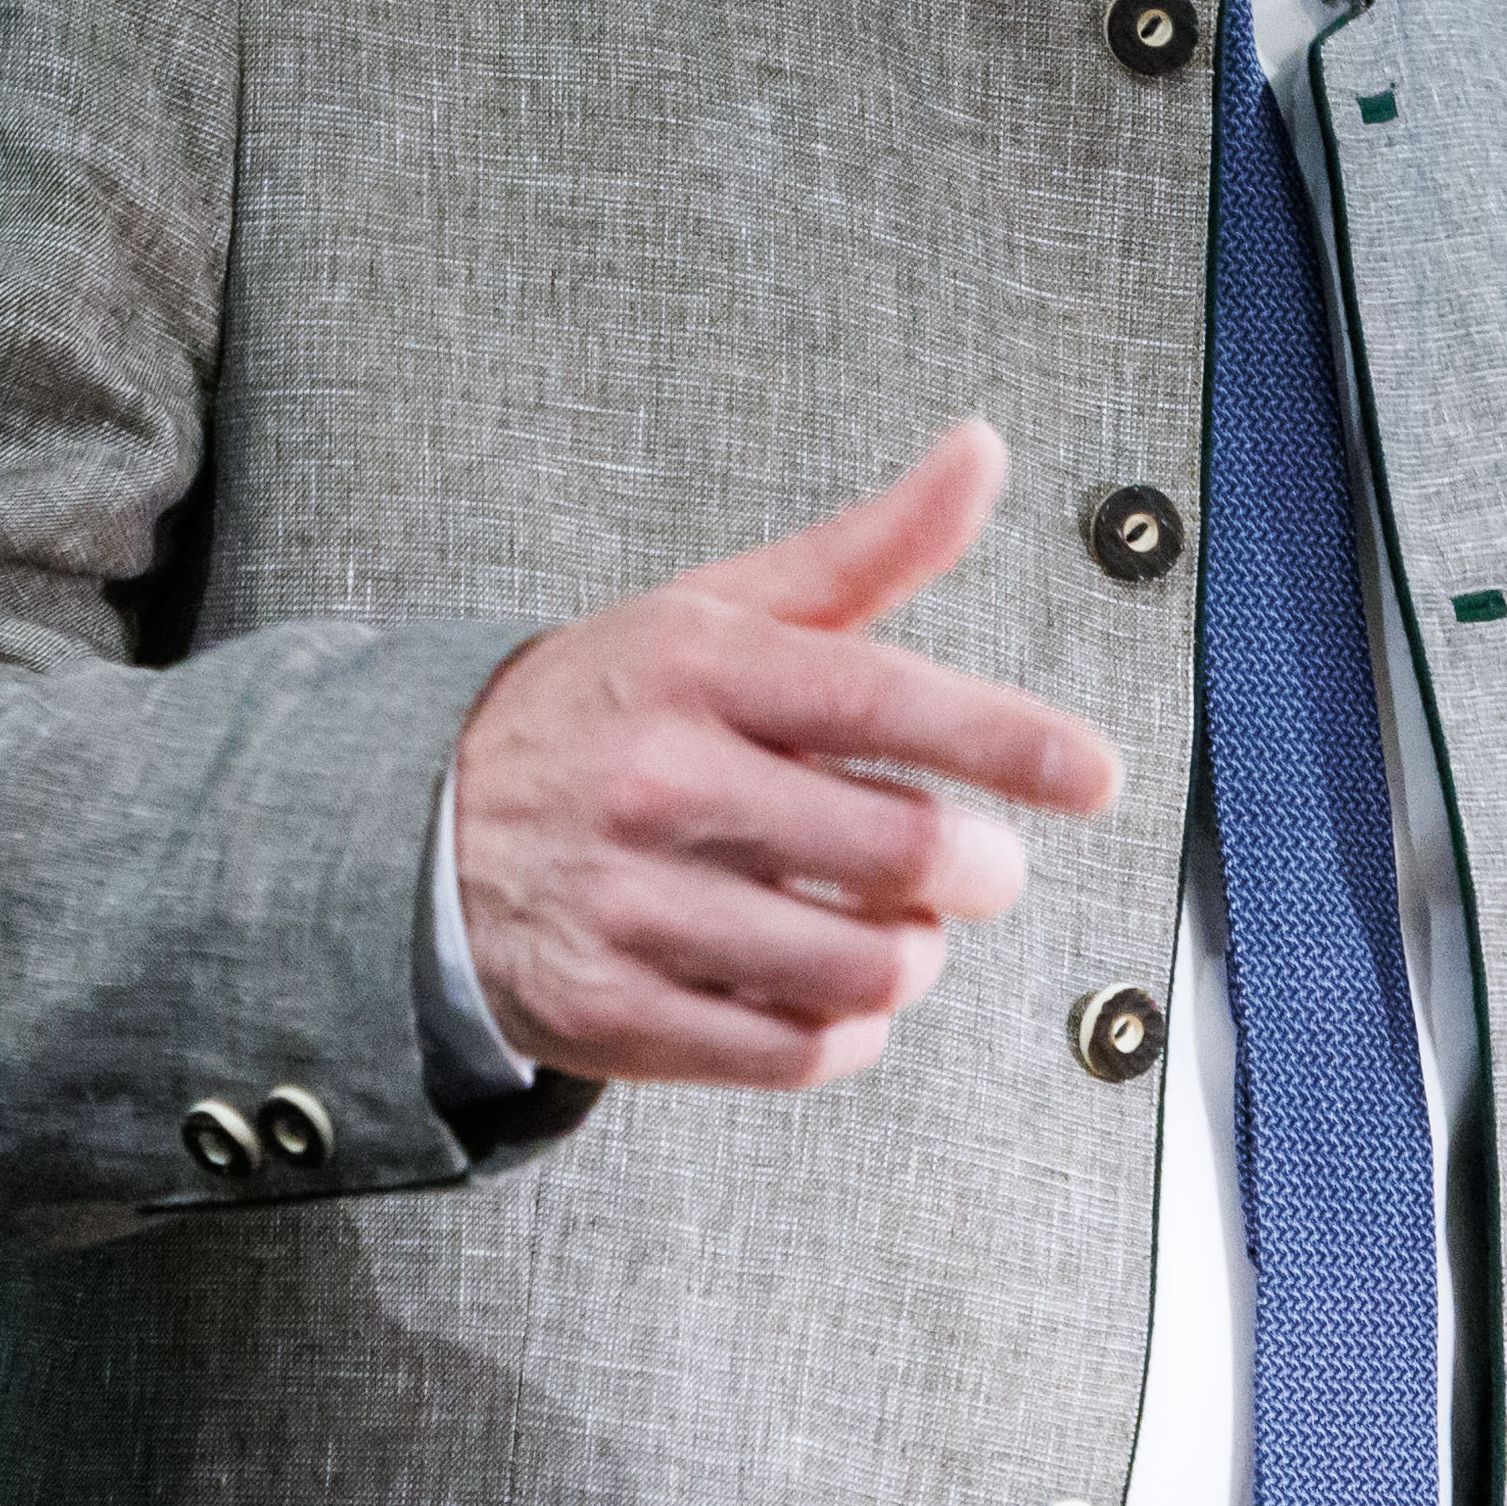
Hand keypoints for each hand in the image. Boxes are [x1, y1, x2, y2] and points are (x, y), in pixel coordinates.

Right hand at [450, 422, 1120, 1088]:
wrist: (413, 828)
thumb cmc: (603, 713)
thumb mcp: (717, 610)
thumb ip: (865, 549)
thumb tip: (980, 452)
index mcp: (694, 666)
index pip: (881, 698)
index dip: (1007, 739)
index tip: (1094, 775)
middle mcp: (660, 781)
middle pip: (895, 850)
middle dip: (980, 868)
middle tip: (984, 864)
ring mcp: (634, 905)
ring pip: (862, 966)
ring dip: (915, 955)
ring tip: (899, 926)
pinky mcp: (618, 1012)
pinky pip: (797, 1052)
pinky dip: (848, 1032)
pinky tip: (834, 990)